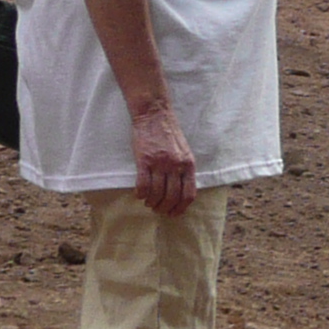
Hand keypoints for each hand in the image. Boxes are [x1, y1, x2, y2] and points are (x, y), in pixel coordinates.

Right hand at [131, 101, 197, 217]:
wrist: (154, 115)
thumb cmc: (169, 134)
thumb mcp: (184, 151)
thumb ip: (184, 169)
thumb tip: (182, 191)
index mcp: (188, 164)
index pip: (189, 194)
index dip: (181, 208)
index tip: (174, 213)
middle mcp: (176, 165)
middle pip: (172, 197)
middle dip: (164, 208)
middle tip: (158, 210)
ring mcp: (160, 163)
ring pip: (157, 193)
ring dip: (152, 202)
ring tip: (148, 203)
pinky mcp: (144, 160)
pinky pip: (143, 184)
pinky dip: (141, 194)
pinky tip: (139, 195)